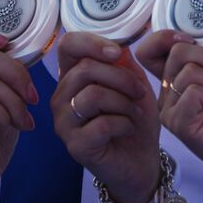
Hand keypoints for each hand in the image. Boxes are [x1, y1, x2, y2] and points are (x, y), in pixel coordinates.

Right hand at [51, 33, 161, 202]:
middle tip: (140, 93)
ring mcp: (64, 123)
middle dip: (122, 78)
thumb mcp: (134, 83)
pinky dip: (124, 123)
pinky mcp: (76, 146)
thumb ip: (124, 62)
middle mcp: (60, 98)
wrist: (142, 159)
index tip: (118, 53)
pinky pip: (102, 123)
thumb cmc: (134, 119)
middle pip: (85, 69)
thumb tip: (118, 44)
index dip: (93, 43)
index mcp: (72, 77)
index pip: (68, 45)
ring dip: (124, 103)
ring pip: (92, 95)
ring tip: (134, 113)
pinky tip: (128, 129)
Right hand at [137, 30, 202, 198]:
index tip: (191, 42)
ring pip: (188, 72)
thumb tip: (186, 43)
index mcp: (177, 82)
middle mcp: (167, 96)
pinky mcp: (178, 123)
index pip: (150, 50)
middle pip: (177, 52)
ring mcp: (170, 111)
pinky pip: (193, 91)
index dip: (165, 38)